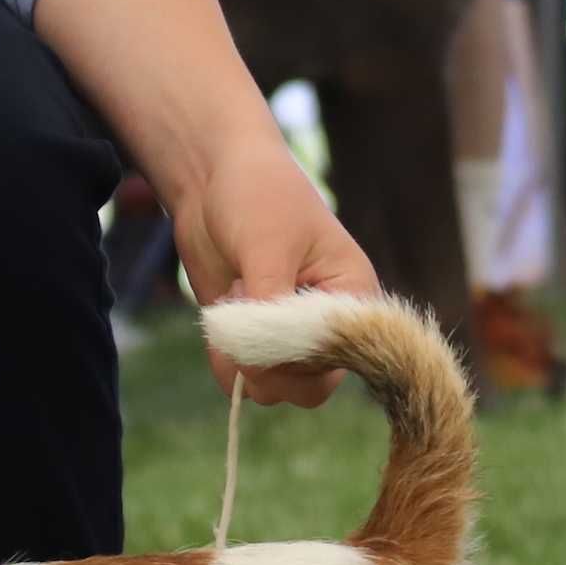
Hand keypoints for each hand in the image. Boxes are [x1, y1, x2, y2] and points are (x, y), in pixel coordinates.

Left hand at [170, 140, 380, 407]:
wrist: (212, 176)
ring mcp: (289, 333)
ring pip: (275, 388)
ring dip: (244, 367)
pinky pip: (245, 376)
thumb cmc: (257, 196)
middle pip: (311, 387)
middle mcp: (327, 322)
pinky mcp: (254, 336)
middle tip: (241, 332)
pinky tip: (216, 328)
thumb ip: (269, 310)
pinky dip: (226, 367)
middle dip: (271, 372)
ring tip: (230, 314)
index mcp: (352, 294)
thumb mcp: (268, 248)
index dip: (302, 362)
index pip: (342, 358)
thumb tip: (258, 371)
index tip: (265, 330)